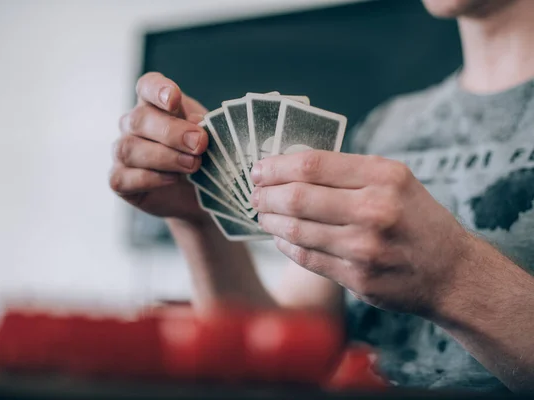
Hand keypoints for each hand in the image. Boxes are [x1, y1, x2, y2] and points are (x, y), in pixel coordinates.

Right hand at [110, 72, 209, 222]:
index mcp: (155, 104)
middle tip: (199, 144)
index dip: (158, 89)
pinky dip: (150, 178)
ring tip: (193, 165)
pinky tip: (173, 179)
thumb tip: (195, 123)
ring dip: (165, 157)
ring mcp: (123, 152)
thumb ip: (201, 126)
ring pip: (130, 148)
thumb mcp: (208, 136)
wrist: (197, 194)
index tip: (174, 98)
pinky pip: (123, 178)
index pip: (147, 86)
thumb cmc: (200, 156)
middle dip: (172, 132)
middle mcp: (133, 124)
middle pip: (140, 119)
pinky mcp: (119, 180)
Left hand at [250, 151, 473, 315]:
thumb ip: (347, 172)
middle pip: (297, 197)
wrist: (450, 273)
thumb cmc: (416, 219)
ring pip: (295, 230)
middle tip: (254, 193)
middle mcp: (374, 210)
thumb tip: (289, 167)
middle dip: (265, 195)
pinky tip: (279, 237)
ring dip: (269, 221)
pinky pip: (306, 257)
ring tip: (262, 214)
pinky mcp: (357, 278)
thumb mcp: (395, 180)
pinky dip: (285, 245)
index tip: (258, 169)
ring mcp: (364, 248)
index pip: (312, 165)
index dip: (276, 166)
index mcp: (383, 177)